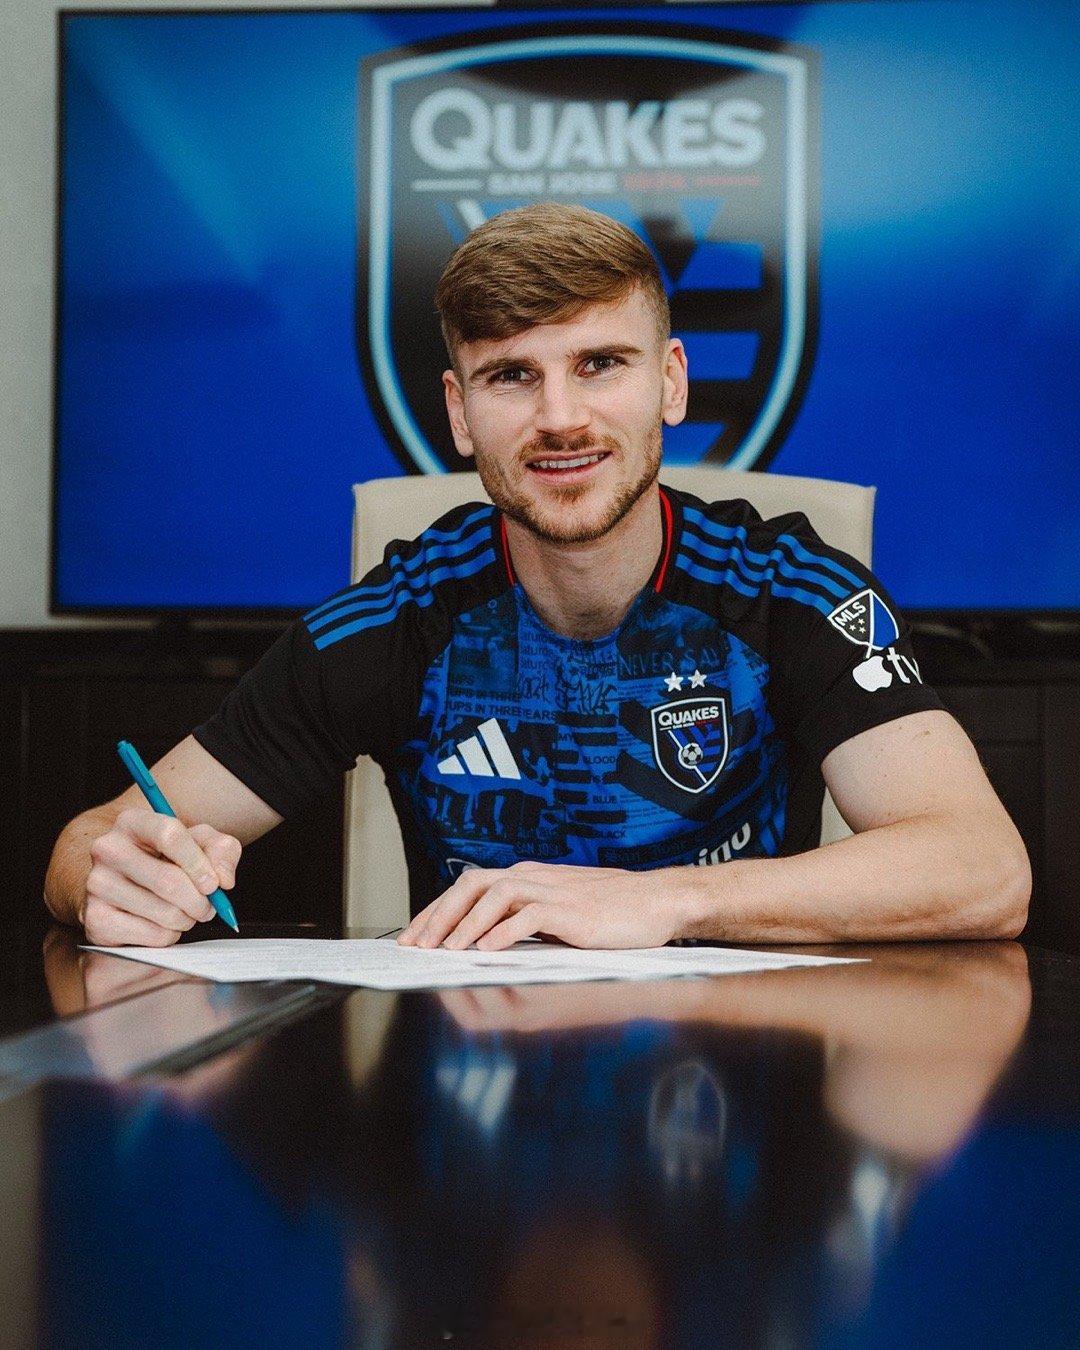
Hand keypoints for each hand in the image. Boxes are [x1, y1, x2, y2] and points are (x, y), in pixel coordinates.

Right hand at [82, 807, 241, 946]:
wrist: (124, 883)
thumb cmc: (167, 858)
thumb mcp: (199, 842)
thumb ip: (221, 850)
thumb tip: (222, 880)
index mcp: (132, 822)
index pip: (170, 835)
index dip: (199, 863)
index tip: (214, 884)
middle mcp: (108, 849)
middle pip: (169, 880)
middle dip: (200, 901)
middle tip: (208, 907)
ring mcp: (97, 884)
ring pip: (164, 912)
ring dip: (187, 919)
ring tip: (185, 913)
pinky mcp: (96, 918)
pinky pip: (152, 935)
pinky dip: (170, 935)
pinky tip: (163, 924)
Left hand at [397, 861, 686, 950]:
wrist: (660, 902)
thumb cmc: (614, 912)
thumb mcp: (561, 914)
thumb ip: (528, 920)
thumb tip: (489, 943)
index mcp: (529, 877)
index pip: (470, 885)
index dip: (438, 908)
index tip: (416, 935)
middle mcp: (534, 877)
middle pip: (472, 884)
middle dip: (439, 914)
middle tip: (417, 944)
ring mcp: (553, 890)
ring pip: (495, 895)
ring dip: (465, 924)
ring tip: (445, 950)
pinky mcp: (572, 910)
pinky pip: (529, 916)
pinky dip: (503, 932)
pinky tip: (486, 951)